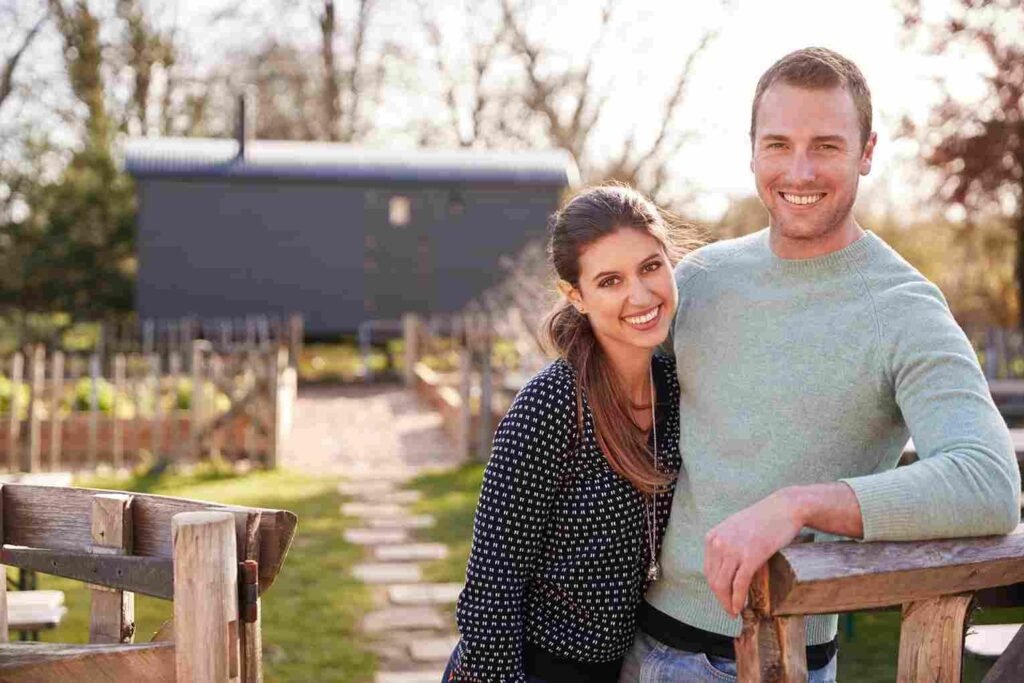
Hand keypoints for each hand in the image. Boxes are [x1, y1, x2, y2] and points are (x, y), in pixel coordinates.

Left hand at [703, 489, 804, 617]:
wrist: (785, 508)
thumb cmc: (763, 519)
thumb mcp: (735, 528)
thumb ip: (726, 544)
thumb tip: (725, 568)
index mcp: (713, 536)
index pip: (708, 570)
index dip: (715, 588)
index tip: (723, 597)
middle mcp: (719, 543)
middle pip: (713, 580)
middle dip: (720, 599)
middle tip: (729, 610)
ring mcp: (733, 550)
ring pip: (723, 585)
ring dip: (728, 603)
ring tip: (734, 611)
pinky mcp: (750, 557)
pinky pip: (739, 584)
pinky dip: (738, 599)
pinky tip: (740, 608)